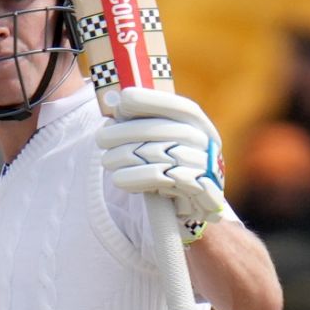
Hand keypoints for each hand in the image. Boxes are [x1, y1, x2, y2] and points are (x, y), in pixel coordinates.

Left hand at [96, 87, 227, 244]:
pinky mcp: (201, 195)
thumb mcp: (165, 146)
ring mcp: (208, 169)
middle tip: (100, 138)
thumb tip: (115, 106)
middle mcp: (209, 145)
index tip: (124, 99)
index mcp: (202, 128)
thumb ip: (146, 126)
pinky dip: (138, 178)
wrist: (195, 211)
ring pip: (162, 156)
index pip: (183, 108)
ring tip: (106, 161)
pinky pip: (164, 181)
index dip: (154, 101)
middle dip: (128, 132)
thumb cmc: (172, 171)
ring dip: (127, 157)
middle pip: (167, 131)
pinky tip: (120, 178)